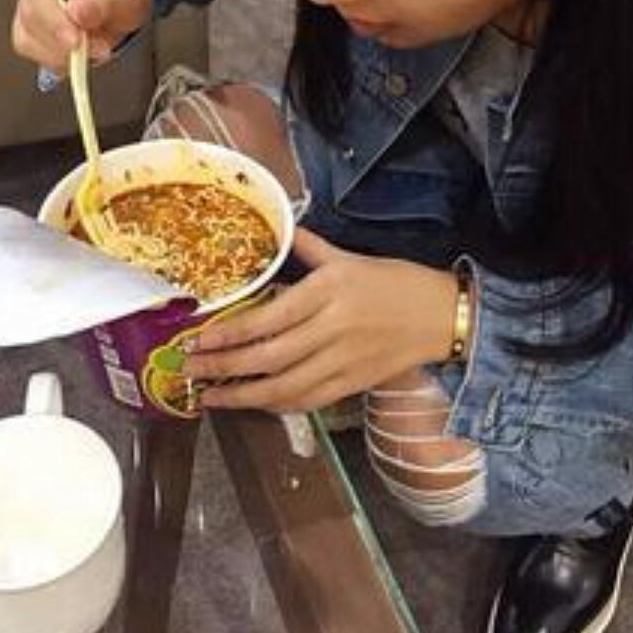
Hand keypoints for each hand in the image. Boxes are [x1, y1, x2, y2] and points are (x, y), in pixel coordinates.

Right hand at [12, 0, 151, 68]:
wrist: (121, 1)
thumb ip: (105, 2)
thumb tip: (76, 14)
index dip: (52, 15)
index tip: (74, 41)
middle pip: (31, 11)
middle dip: (62, 40)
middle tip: (95, 49)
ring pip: (26, 33)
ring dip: (60, 52)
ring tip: (92, 48)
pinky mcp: (27, 21)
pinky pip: (29, 46)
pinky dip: (55, 58)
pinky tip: (77, 53)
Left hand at [183, 228, 460, 412]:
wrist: (443, 315)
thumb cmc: (396, 281)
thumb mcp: (350, 258)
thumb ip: (309, 247)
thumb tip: (279, 227)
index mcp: (328, 291)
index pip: (266, 318)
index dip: (228, 333)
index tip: (197, 339)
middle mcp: (332, 328)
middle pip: (267, 357)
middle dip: (223, 367)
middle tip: (189, 371)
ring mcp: (343, 361)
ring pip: (284, 387)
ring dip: (242, 396)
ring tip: (211, 397)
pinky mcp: (353, 384)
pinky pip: (309, 400)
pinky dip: (278, 405)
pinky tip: (254, 404)